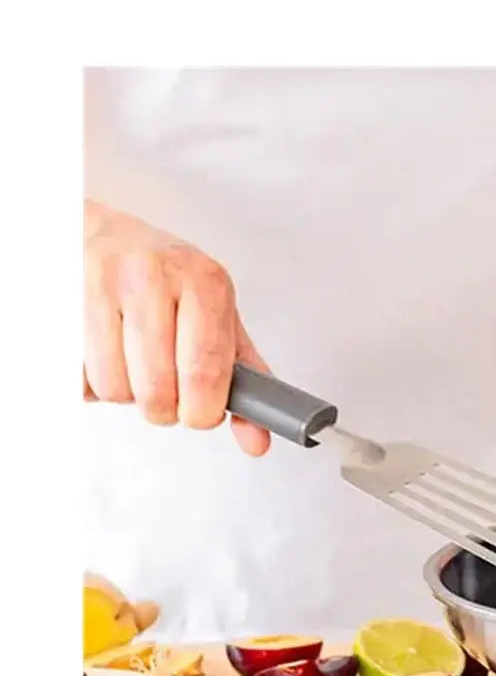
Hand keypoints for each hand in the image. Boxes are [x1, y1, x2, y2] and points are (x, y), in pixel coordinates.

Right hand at [83, 202, 269, 455]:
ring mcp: (98, 283)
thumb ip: (243, 380)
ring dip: (125, 393)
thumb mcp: (217, 318)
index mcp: (202, 281)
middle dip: (164, 408)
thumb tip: (257, 441)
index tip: (201, 414)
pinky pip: (75, 377)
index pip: (205, 370)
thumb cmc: (168, 283)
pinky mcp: (59, 300)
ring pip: (113, 388)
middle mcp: (151, 275)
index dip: (202, 410)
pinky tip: (101, 350)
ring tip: (132, 363)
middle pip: (157, 389)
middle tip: (166, 391)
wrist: (102, 234)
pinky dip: (89, 380)